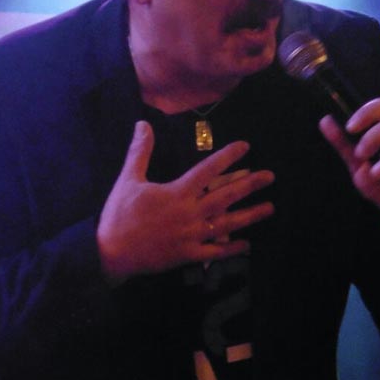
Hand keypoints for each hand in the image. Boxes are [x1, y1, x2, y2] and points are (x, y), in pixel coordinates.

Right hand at [97, 121, 275, 284]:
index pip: (208, 170)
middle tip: (270, 177)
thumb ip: (140, 152)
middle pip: (225, 196)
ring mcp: (191, 236)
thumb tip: (143, 124)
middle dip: (250, 185)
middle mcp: (189, 213)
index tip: (246, 147)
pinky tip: (248, 244)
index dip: (228, 157)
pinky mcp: (188, 255)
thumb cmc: (119, 215)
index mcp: (177, 192)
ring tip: (269, 208)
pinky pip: (215, 252)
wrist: (110, 253)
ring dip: (250, 215)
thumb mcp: (128, 179)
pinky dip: (233, 249)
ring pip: (227, 224)